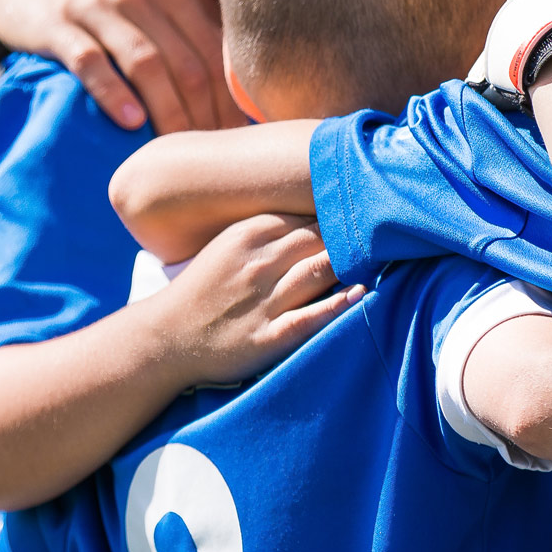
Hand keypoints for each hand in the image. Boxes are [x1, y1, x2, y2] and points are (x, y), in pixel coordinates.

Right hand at [0, 0, 245, 133]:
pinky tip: (129, 123)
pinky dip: (113, 93)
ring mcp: (97, 7)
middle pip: (187, 62)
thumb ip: (186, 25)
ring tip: (176, 153)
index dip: (228, 100)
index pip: (214, 50)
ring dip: (167, 111)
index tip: (234, 141)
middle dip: (203, 115)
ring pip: (146, 63)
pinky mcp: (57, 24)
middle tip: (209, 159)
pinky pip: (90, 61)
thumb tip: (234, 85)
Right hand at [146, 214, 361, 384]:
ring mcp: (264, 299)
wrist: (166, 338)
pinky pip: (311, 315)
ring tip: (382, 259)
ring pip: (320, 270)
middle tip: (385, 235)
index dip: (340, 214)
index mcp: (248, 233)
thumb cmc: (203, 289)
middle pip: (321, 238)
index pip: (308, 214)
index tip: (367, 212)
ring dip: (354, 263)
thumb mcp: (229, 245)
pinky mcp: (268, 336)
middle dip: (353, 236)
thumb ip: (270, 229)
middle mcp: (258, 262)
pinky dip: (339, 304)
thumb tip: (319, 214)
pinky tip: (362, 294)